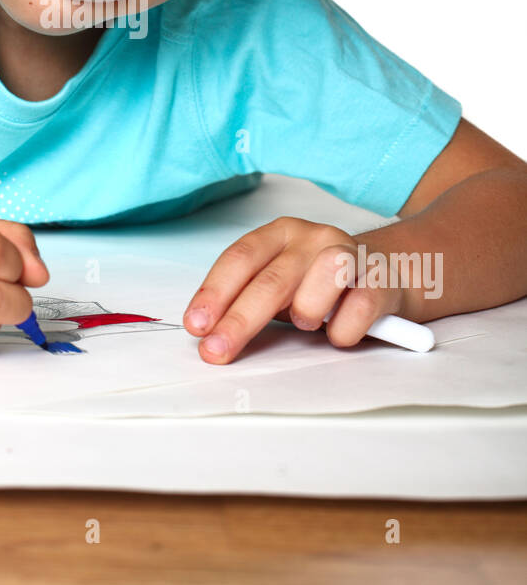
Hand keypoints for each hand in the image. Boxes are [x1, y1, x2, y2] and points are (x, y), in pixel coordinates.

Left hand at [183, 216, 406, 363]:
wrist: (388, 273)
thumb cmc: (322, 284)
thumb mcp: (281, 283)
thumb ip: (248, 298)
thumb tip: (209, 332)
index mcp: (280, 233)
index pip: (240, 258)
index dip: (214, 292)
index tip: (196, 325)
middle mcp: (314, 237)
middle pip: (271, 279)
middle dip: (240, 320)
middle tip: (217, 350)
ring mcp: (351, 254)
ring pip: (323, 278)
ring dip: (307, 311)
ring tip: (306, 323)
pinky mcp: (382, 280)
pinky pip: (359, 308)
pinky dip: (344, 330)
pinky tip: (339, 333)